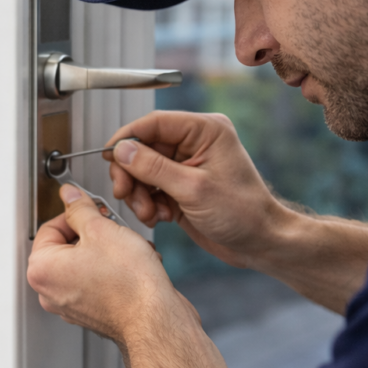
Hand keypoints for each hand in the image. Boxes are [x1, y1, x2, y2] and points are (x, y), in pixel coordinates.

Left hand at [27, 183, 182, 343]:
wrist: (155, 321)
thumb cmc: (129, 285)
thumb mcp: (101, 229)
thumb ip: (80, 209)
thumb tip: (71, 197)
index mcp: (42, 270)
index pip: (49, 227)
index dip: (75, 213)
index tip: (91, 208)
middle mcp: (51, 291)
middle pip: (67, 246)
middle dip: (94, 233)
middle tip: (113, 228)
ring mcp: (72, 305)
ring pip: (86, 263)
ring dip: (108, 250)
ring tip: (128, 248)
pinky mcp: (93, 313)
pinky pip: (98, 281)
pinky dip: (114, 271)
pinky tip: (134, 266)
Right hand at [106, 110, 294, 270]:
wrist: (260, 243)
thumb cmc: (242, 213)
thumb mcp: (193, 189)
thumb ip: (153, 167)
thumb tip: (121, 150)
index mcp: (204, 130)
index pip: (153, 123)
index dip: (127, 138)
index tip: (107, 156)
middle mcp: (193, 143)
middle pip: (142, 148)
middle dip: (131, 174)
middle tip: (125, 193)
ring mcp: (185, 166)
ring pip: (141, 170)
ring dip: (138, 193)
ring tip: (150, 213)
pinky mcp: (179, 186)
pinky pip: (149, 188)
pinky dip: (147, 203)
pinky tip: (161, 217)